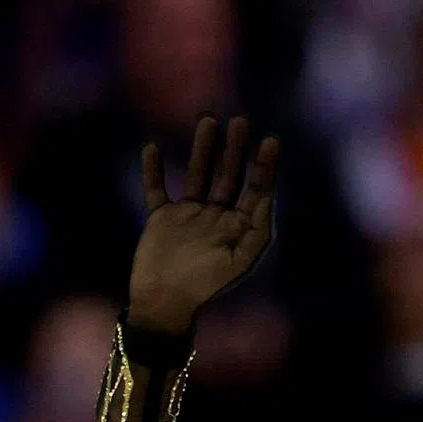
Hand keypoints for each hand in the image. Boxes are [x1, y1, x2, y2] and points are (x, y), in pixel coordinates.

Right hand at [128, 115, 278, 334]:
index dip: (264, 167)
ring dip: (202, 148)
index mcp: (238, 229)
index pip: (255, 191)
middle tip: (240, 121)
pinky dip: (153, 170)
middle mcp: (216, 218)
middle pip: (228, 176)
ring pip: (197, 174)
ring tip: (208, 119)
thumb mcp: (238, 262)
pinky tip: (152, 146)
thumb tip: (265, 199)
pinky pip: (157, 188)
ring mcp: (189, 216)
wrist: (165, 302)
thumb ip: (256, 232)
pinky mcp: (162, 219)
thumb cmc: (204, 286)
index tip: (271, 140)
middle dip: (235, 149)